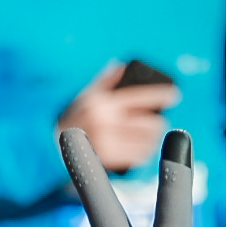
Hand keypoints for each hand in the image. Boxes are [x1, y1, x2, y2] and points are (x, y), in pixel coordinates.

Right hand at [56, 64, 179, 174]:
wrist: (51, 146)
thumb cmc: (74, 118)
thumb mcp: (85, 96)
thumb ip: (105, 81)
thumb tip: (123, 66)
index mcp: (101, 103)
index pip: (139, 96)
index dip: (160, 95)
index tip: (174, 94)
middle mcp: (104, 122)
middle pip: (147, 122)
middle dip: (157, 122)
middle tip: (159, 123)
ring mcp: (106, 142)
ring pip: (145, 141)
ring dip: (152, 138)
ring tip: (150, 136)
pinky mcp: (107, 161)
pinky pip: (137, 156)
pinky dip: (144, 152)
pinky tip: (142, 149)